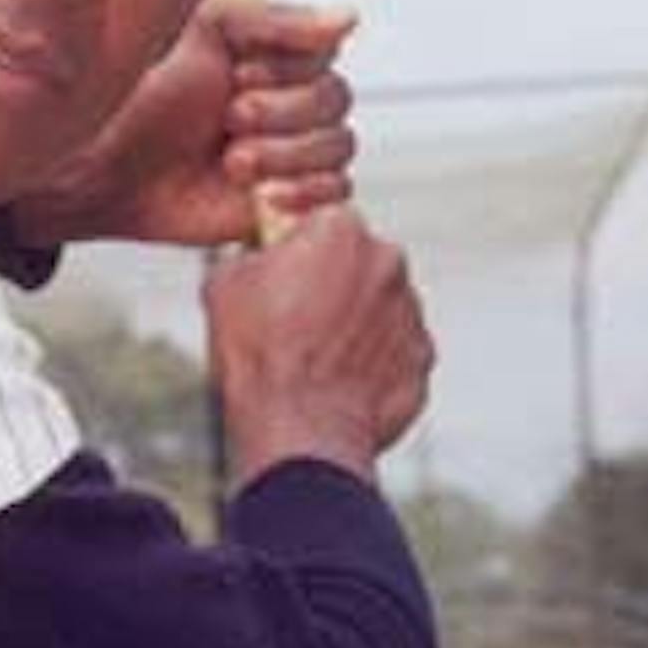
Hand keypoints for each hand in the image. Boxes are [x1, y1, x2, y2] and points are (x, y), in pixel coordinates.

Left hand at [0, 0, 358, 250]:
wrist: (101, 165)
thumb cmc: (139, 95)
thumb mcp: (202, 33)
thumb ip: (276, 22)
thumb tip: (350, 16)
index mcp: (268, 57)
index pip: (325, 53)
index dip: (289, 67)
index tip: (239, 72)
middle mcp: (284, 102)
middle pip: (337, 100)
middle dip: (283, 111)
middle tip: (231, 116)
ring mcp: (286, 152)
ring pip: (338, 147)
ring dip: (287, 152)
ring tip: (232, 159)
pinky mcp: (281, 200)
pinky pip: (334, 196)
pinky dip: (307, 191)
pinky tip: (264, 191)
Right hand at [206, 205, 434, 482]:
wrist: (298, 428)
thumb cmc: (259, 353)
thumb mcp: (225, 283)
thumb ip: (252, 254)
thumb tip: (258, 257)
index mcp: (339, 230)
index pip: (322, 220)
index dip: (298, 247)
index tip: (282, 269)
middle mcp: (387, 262)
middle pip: (359, 260)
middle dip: (333, 281)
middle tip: (295, 317)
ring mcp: (411, 312)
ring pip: (380, 306)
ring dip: (355, 321)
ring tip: (314, 356)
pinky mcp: (423, 358)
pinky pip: (396, 350)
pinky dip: (373, 360)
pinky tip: (337, 380)